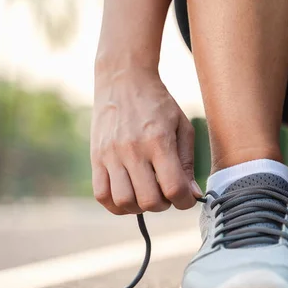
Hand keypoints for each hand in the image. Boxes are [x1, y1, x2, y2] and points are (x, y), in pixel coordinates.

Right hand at [91, 67, 201, 213]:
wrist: (124, 80)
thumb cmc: (158, 104)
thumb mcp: (182, 127)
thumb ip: (187, 163)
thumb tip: (192, 194)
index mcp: (159, 141)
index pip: (173, 188)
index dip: (185, 201)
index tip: (187, 197)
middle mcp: (133, 150)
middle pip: (149, 201)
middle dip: (164, 205)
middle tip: (166, 193)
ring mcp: (111, 155)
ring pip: (124, 202)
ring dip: (140, 207)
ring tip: (147, 193)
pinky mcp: (96, 158)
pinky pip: (101, 195)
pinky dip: (116, 204)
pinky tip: (128, 195)